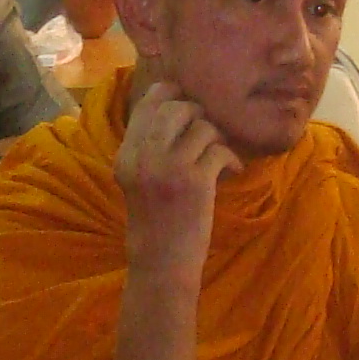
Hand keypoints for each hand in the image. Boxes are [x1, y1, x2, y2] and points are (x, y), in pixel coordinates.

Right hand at [114, 80, 237, 275]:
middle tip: (208, 133)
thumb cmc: (153, 222)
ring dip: (217, 138)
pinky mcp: (196, 182)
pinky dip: (232, 159)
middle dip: (199, 114)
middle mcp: (144, 157)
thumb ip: (148, 147)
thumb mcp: (137, 180)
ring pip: (203, 126)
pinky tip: (232, 172)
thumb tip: (177, 106)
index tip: (188, 109)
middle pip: (176, 108)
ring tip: (219, 156)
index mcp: (126, 155)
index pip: (148, 103)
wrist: (161, 264)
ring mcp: (170, 168)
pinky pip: (221, 150)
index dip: (173, 95)